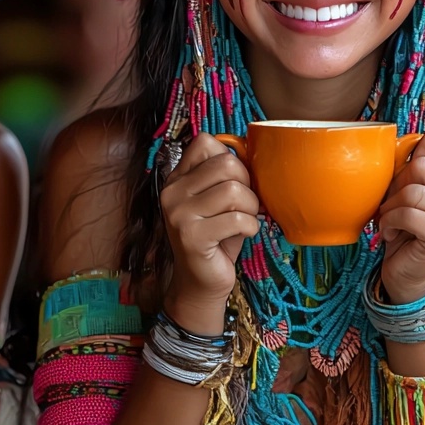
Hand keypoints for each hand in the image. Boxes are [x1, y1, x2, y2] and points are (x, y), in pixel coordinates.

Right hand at [159, 133, 259, 333]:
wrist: (200, 283)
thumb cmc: (216, 238)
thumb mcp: (218, 201)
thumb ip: (226, 175)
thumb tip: (252, 149)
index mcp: (177, 178)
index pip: (205, 142)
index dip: (231, 158)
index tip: (236, 182)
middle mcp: (172, 192)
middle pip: (226, 164)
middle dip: (248, 184)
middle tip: (246, 205)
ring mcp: (178, 214)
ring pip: (234, 191)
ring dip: (251, 208)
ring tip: (245, 221)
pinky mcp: (191, 237)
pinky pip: (237, 219)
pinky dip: (251, 227)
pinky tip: (244, 234)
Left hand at [377, 131, 424, 303]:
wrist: (410, 273)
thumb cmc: (409, 227)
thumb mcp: (413, 191)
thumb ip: (415, 166)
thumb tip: (401, 141)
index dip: (412, 156)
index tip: (406, 178)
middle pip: (422, 165)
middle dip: (398, 184)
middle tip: (395, 204)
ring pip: (413, 191)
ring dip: (390, 207)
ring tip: (391, 219)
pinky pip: (408, 214)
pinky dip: (390, 222)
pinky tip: (390, 232)